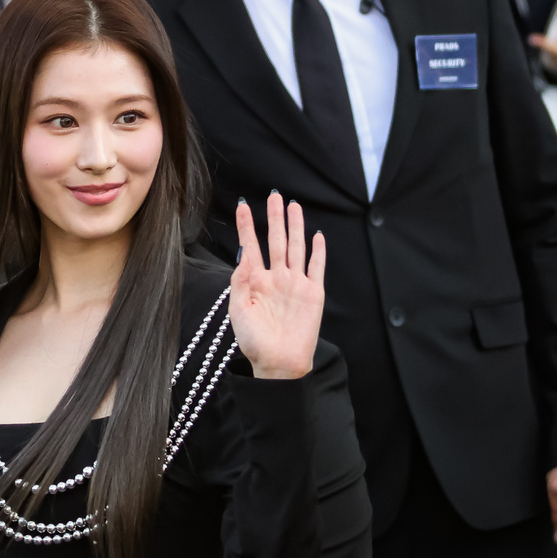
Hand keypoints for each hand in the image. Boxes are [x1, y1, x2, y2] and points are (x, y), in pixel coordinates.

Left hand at [228, 192, 325, 379]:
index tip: (243, 206)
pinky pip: (316, 267)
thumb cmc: (254, 340)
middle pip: (276, 240)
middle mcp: (276, 278)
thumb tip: (242, 254)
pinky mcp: (313, 293)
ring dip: (295, 227)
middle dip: (275, 218)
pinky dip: (318, 251)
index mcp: (256, 280)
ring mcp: (295, 283)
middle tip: (275, 195)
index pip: (250, 246)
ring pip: (296, 248)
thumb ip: (239, 280)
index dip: (246, 226)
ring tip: (294, 206)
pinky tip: (317, 236)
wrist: (279, 362)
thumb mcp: (238, 309)